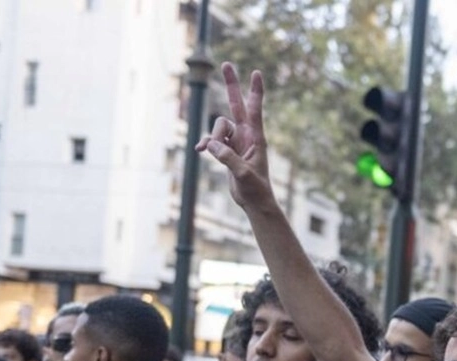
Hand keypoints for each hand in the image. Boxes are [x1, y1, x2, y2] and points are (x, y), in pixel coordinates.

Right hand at [196, 63, 273, 211]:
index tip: (257, 72)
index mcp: (256, 138)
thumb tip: (210, 144)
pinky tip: (200, 151)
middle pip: (236, 104)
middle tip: (227, 64)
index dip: (255, 92)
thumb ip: (227, 158)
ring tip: (212, 152)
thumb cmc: (255, 189)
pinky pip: (211, 140)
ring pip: (218, 126)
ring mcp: (235, 141)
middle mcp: (246, 135)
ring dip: (212, 136)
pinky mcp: (226, 149)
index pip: (255, 110)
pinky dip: (206, 144)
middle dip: (231, 85)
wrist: (253, 201)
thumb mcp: (243, 174)